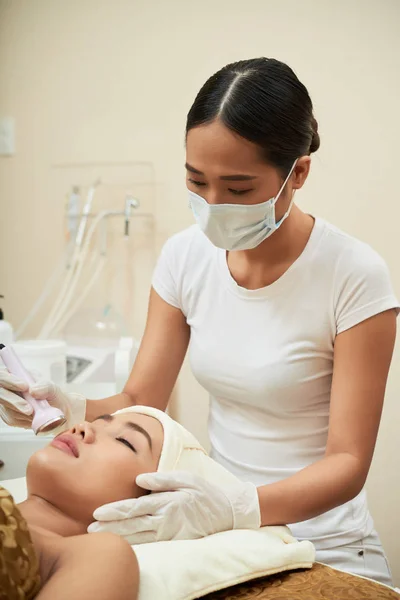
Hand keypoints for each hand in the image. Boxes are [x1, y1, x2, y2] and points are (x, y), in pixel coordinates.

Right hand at [0, 367, 85, 429]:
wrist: (56, 411)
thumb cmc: (53, 395)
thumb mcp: (53, 387)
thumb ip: (44, 386)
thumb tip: (33, 390)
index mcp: (16, 374)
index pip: (4, 375)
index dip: (9, 380)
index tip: (24, 386)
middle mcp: (8, 388)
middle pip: (1, 393)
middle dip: (14, 401)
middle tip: (30, 409)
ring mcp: (6, 402)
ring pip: (6, 408)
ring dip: (22, 413)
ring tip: (36, 412)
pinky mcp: (8, 415)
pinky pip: (11, 419)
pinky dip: (23, 420)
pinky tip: (32, 418)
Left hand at [88, 471, 260, 544]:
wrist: (228, 513)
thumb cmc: (205, 492)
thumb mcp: (187, 478)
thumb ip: (162, 479)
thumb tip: (139, 480)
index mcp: (168, 502)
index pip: (135, 508)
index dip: (114, 511)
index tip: (97, 513)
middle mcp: (167, 520)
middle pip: (132, 525)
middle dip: (109, 528)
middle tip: (89, 530)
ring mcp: (170, 534)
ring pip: (138, 538)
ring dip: (117, 538)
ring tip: (99, 539)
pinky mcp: (175, 543)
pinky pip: (150, 545)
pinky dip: (134, 545)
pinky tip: (121, 545)